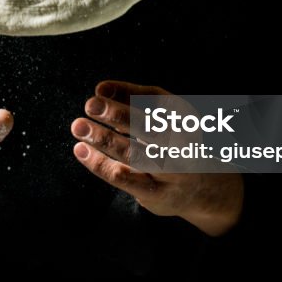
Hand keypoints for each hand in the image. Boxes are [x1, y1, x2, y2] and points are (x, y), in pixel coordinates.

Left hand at [71, 80, 242, 235]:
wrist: (202, 188)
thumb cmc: (173, 142)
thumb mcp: (164, 116)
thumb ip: (134, 100)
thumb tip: (101, 89)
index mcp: (186, 118)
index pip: (155, 99)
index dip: (126, 92)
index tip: (99, 89)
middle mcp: (183, 144)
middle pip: (150, 126)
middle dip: (118, 114)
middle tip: (91, 104)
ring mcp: (172, 171)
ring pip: (135, 153)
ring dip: (105, 139)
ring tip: (79, 126)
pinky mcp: (155, 193)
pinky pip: (124, 176)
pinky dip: (100, 163)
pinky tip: (81, 150)